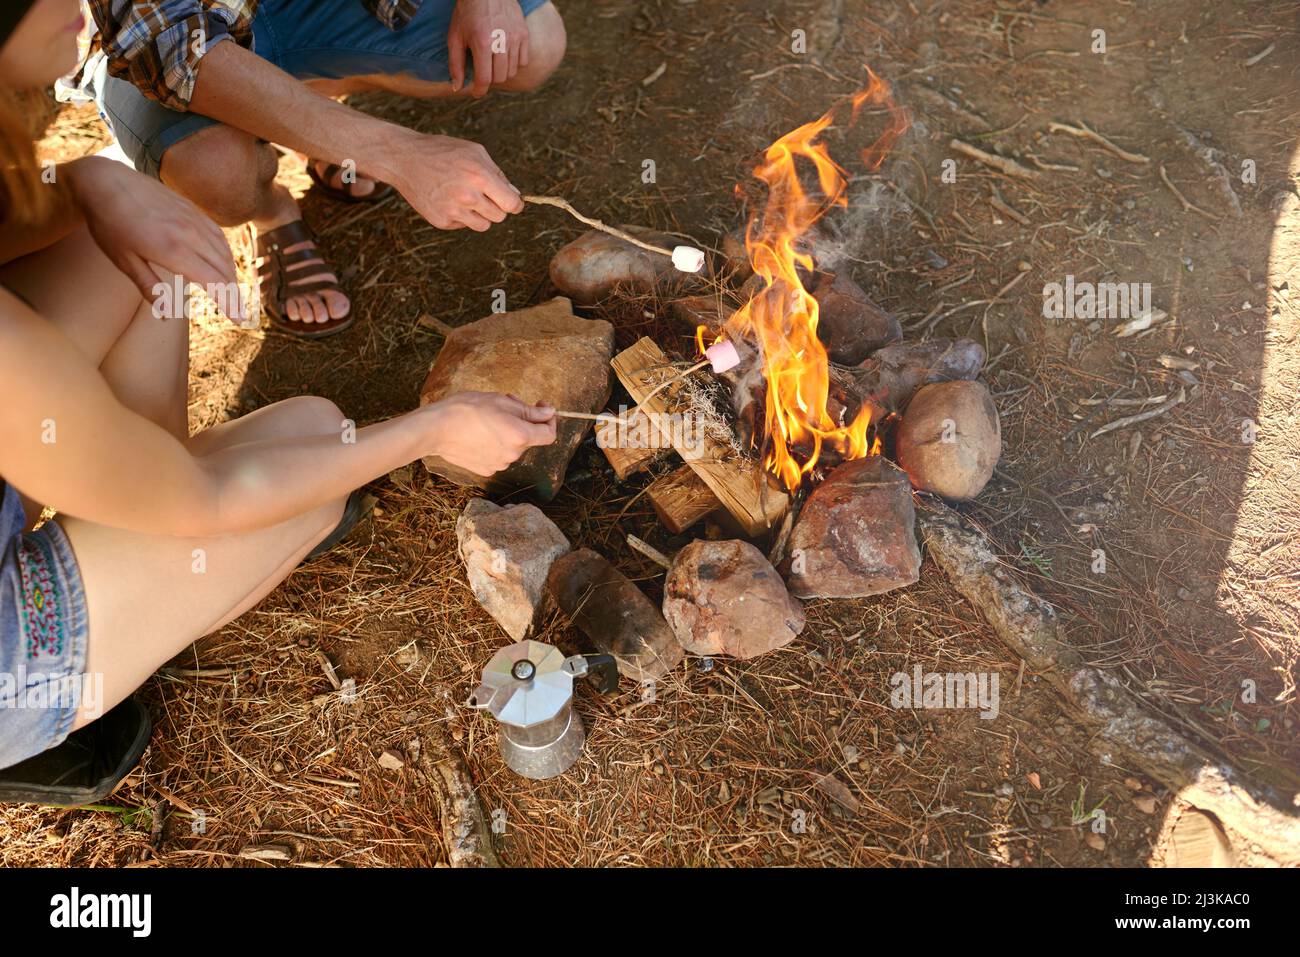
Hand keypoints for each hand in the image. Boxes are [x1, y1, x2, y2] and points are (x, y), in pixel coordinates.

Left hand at [66, 157, 243, 320]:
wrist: (106, 181)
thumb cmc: (109, 224)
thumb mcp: (124, 261)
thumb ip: (149, 288)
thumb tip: (167, 315)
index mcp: (172, 250)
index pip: (213, 282)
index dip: (229, 303)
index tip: (239, 320)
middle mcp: (189, 234)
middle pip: (224, 269)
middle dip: (234, 294)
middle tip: (239, 313)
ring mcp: (193, 219)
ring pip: (224, 252)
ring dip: (231, 275)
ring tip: (231, 292)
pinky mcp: (192, 209)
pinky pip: (218, 235)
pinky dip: (225, 254)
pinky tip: (223, 264)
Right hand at [388, 132, 523, 230]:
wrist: (405, 159)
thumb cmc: (443, 152)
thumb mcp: (475, 152)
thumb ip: (498, 174)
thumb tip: (516, 195)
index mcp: (479, 176)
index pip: (511, 204)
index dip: (516, 205)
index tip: (514, 203)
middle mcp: (467, 196)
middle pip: (499, 216)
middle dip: (496, 207)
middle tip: (483, 195)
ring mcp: (453, 211)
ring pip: (483, 225)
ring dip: (480, 215)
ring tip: (466, 197)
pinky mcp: (441, 221)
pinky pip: (464, 225)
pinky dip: (461, 216)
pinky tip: (448, 199)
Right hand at [425, 392, 555, 475]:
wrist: (435, 429)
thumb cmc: (466, 410)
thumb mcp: (501, 401)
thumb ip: (529, 411)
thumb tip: (550, 413)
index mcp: (520, 436)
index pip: (549, 434)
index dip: (549, 420)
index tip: (540, 408)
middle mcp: (513, 454)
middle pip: (528, 438)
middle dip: (522, 420)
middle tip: (506, 402)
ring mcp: (499, 464)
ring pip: (512, 446)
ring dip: (507, 431)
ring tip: (487, 417)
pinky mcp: (486, 470)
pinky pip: (498, 454)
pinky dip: (495, 443)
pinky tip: (478, 433)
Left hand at [448, 0, 529, 96]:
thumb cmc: (467, 13)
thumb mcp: (455, 37)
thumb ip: (455, 64)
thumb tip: (456, 88)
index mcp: (482, 43)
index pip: (484, 79)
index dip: (479, 90)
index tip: (476, 92)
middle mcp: (501, 42)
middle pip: (499, 78)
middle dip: (489, 80)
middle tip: (483, 72)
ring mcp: (515, 38)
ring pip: (512, 72)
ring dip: (501, 72)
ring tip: (492, 63)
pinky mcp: (524, 34)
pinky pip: (522, 61)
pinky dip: (513, 63)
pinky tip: (504, 55)